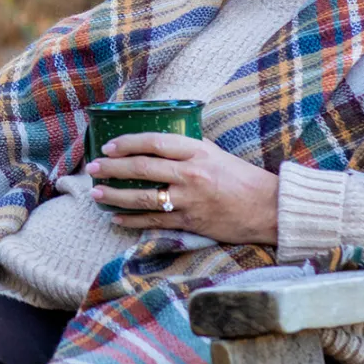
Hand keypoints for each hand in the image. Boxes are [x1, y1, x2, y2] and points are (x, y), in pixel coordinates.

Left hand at [87, 133, 279, 245]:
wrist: (270, 209)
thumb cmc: (243, 178)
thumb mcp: (216, 153)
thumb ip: (188, 147)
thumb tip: (159, 140)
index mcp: (197, 152)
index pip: (155, 142)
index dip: (128, 143)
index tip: (109, 145)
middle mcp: (191, 175)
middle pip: (142, 169)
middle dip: (112, 168)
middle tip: (93, 167)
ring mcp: (189, 201)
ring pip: (143, 198)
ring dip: (115, 195)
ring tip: (96, 193)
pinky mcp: (190, 222)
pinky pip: (154, 221)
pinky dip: (131, 220)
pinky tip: (115, 217)